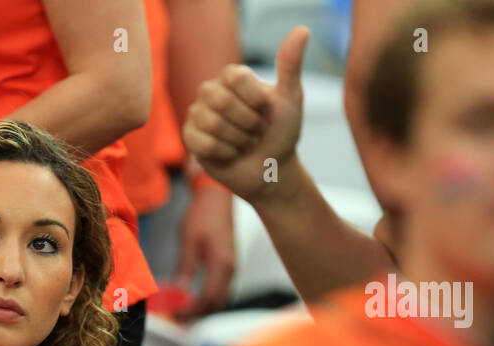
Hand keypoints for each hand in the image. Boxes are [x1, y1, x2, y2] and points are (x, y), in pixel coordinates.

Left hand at [174, 186, 234, 318]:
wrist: (217, 197)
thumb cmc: (202, 215)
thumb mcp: (189, 241)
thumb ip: (185, 269)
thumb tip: (180, 293)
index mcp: (221, 265)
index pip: (208, 299)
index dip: (191, 311)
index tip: (174, 316)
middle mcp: (230, 270)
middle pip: (216, 303)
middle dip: (197, 315)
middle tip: (176, 320)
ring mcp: (231, 268)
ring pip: (220, 298)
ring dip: (203, 308)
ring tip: (182, 312)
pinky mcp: (228, 265)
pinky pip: (220, 290)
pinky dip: (207, 299)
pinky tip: (192, 299)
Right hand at [181, 26, 308, 204]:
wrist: (270, 168)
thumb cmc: (280, 132)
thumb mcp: (291, 98)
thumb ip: (290, 65)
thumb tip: (303, 29)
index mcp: (232, 77)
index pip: (236, 77)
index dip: (255, 100)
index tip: (265, 111)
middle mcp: (211, 91)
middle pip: (222, 101)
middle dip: (247, 123)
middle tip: (255, 131)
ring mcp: (197, 114)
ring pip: (213, 124)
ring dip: (238, 140)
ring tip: (244, 143)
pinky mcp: (190, 138)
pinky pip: (205, 144)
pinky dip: (226, 153)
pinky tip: (231, 154)